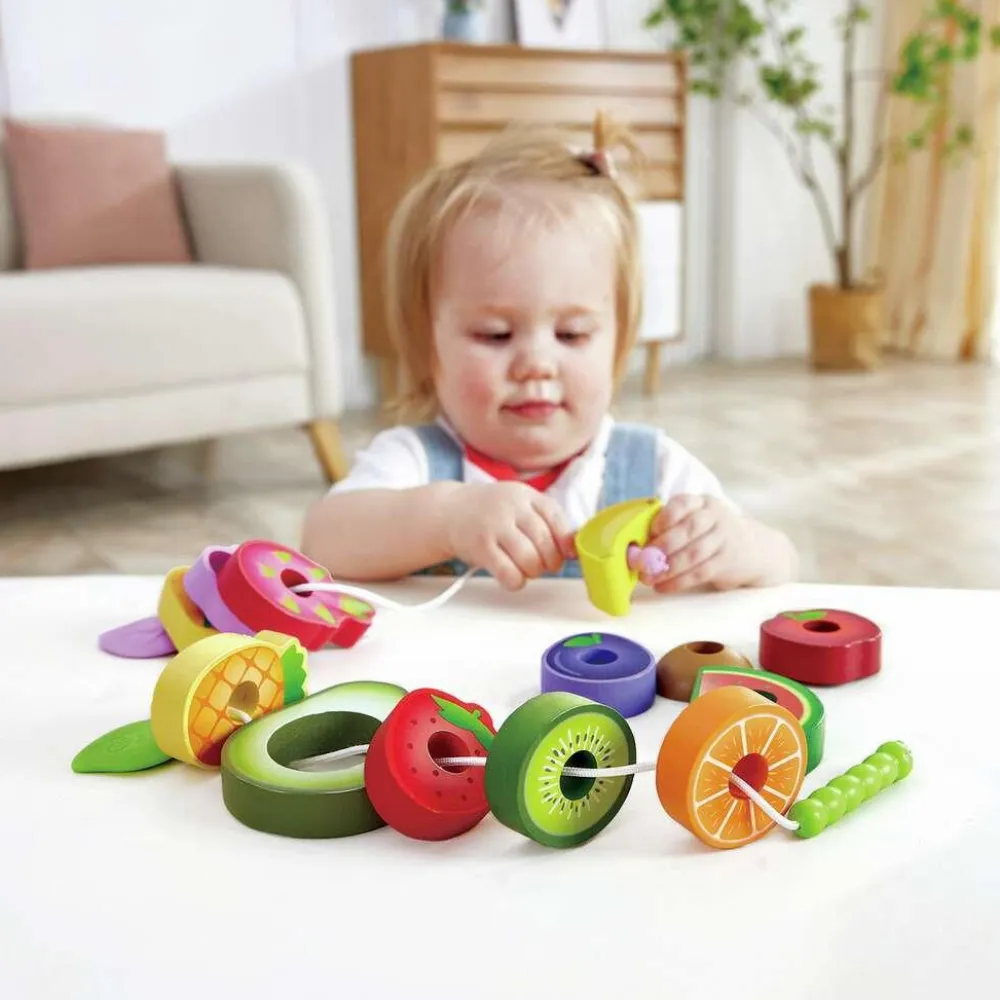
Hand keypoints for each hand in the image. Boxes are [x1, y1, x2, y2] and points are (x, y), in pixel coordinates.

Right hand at [441, 482, 575, 590]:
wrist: (447, 511)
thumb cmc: (490, 513)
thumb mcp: (518, 505)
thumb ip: (544, 520)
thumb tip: (573, 548)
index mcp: (526, 495)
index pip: (556, 517)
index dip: (566, 541)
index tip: (567, 554)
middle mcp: (511, 507)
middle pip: (545, 542)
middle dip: (551, 562)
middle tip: (545, 565)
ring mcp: (495, 526)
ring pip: (530, 559)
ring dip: (534, 572)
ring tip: (528, 570)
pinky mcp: (480, 546)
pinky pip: (508, 573)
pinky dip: (516, 581)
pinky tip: (511, 577)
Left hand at [641, 494, 756, 592]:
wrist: (752, 549)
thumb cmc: (710, 534)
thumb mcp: (696, 521)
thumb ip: (671, 527)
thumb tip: (637, 546)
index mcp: (701, 503)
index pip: (684, 503)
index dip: (666, 516)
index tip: (651, 531)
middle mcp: (715, 517)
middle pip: (690, 528)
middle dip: (664, 545)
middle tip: (644, 559)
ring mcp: (724, 539)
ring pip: (694, 553)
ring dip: (668, 568)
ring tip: (649, 578)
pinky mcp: (727, 562)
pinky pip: (700, 572)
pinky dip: (679, 581)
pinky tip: (663, 587)